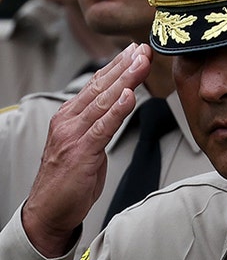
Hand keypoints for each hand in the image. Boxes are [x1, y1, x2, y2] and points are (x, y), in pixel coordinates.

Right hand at [22, 43, 151, 257]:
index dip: (117, 65)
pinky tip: (129, 95)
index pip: (96, 84)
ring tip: (142, 62)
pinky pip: (103, 126)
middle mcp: (68, 120)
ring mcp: (73, 135)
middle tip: (144, 48)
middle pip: (101, 86)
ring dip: (126, 79)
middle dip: (125, 65)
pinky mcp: (81, 152)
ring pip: (104, 100)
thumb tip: (121, 101)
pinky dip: (118, 109)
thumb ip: (101, 121)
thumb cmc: (69, 177)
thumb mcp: (86, 142)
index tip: (136, 50)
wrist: (49, 211)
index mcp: (69, 116)